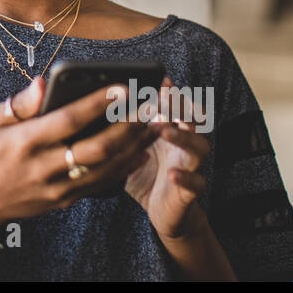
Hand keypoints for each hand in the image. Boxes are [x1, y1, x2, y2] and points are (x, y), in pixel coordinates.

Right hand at [0, 76, 161, 240]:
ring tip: (154, 124)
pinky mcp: (66, 200)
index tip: (123, 86)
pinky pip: (101, 183)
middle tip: (149, 106)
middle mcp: (44, 167)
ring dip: (134, 146)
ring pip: (106, 168)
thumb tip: (46, 81)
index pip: (68, 120)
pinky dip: (124, 167)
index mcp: (25, 142)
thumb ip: (21, 103)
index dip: (97, 104)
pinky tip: (141, 150)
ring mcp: (57, 188)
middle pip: (96, 148)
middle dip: (127, 126)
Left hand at [124, 76, 212, 239]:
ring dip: (182, 136)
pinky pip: (195, 183)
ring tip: (164, 129)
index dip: (171, 92)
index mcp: (170, 132)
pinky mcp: (191, 192)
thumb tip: (93, 109)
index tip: (159, 78)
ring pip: (199, 147)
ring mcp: (190, 167)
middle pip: (192, 119)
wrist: (164, 213)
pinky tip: (171, 173)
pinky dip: (185, 177)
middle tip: (163, 96)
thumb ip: (120, 132)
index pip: (175, 106)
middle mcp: (184, 145)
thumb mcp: (128, 150)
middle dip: (179, 105)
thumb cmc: (145, 176)